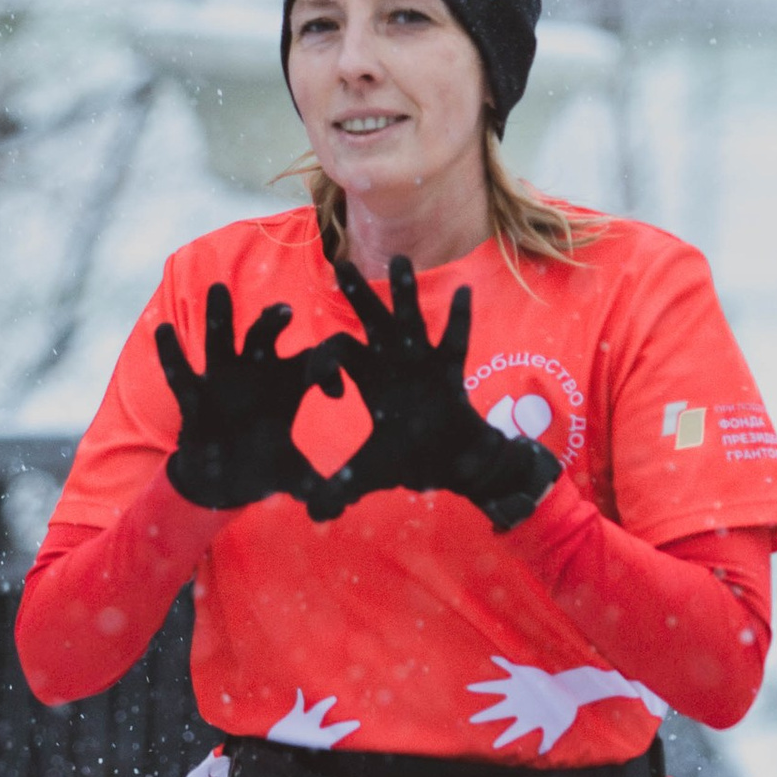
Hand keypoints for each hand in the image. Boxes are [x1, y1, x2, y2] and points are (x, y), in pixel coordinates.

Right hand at [155, 284, 352, 512]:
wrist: (228, 477)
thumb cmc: (266, 466)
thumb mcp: (293, 474)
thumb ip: (315, 484)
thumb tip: (337, 507)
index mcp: (289, 384)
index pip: (313, 364)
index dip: (326, 372)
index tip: (335, 392)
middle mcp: (256, 371)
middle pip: (265, 336)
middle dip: (272, 321)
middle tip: (284, 312)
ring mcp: (223, 377)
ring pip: (221, 339)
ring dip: (219, 315)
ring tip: (216, 288)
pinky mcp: (194, 393)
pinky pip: (180, 371)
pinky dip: (171, 353)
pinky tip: (161, 330)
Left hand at [307, 254, 561, 527]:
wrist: (450, 465)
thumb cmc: (409, 460)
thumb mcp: (367, 474)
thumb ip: (339, 488)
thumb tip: (312, 517)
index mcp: (367, 379)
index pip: (336, 353)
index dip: (323, 365)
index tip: (325, 393)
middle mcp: (392, 362)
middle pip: (369, 319)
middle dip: (356, 292)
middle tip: (339, 260)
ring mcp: (422, 362)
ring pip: (411, 319)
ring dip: (406, 291)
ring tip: (400, 258)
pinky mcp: (449, 371)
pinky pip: (455, 341)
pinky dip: (459, 319)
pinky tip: (464, 292)